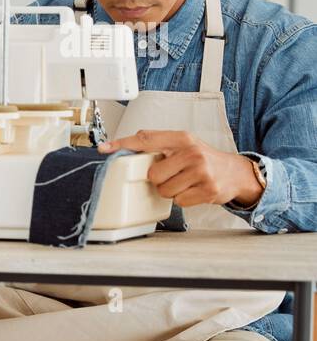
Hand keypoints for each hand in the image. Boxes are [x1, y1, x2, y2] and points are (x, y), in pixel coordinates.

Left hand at [98, 130, 263, 207]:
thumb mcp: (183, 144)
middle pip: (153, 174)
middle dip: (159, 179)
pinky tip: (193, 190)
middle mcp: (192, 153)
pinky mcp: (208, 190)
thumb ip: (158, 145)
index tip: (105, 148)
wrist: (236, 173)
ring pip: (164, 190)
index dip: (123, 144)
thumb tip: (126, 149)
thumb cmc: (203, 159)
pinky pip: (179, 201)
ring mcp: (201, 171)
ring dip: (171, 191)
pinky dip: (183, 199)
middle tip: (172, 175)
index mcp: (182, 138)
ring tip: (184, 182)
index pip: (146, 139)